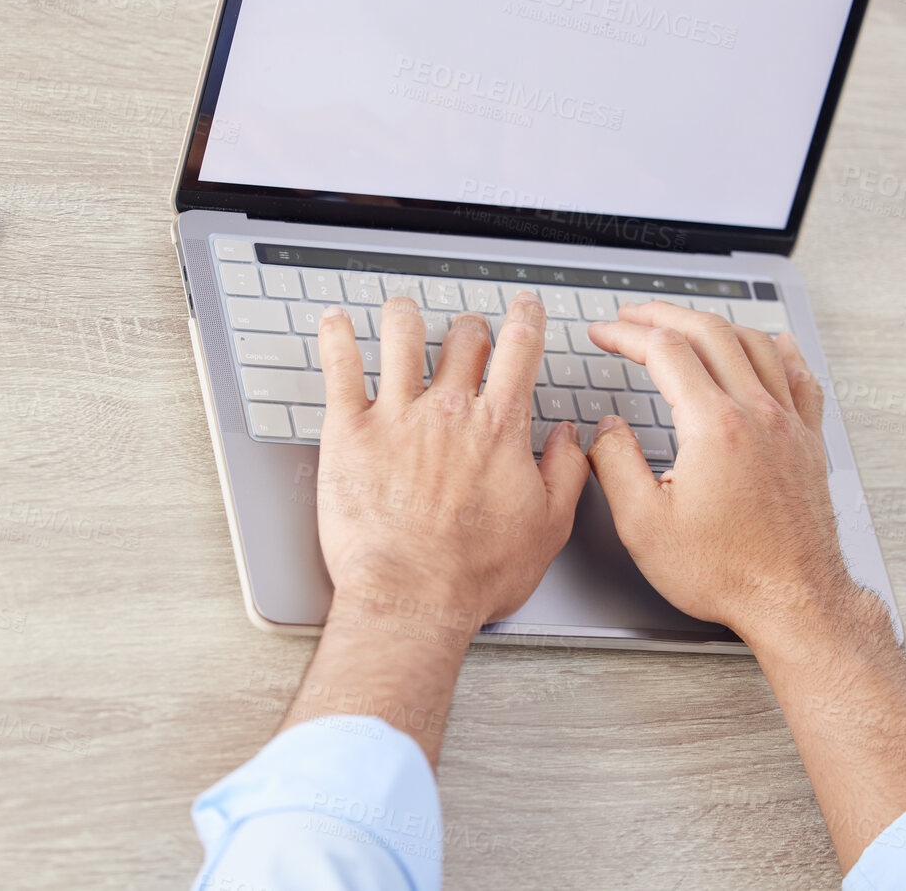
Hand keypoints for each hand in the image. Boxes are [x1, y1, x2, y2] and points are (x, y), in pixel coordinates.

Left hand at [314, 293, 590, 628]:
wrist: (412, 596)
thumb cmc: (476, 573)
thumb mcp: (548, 527)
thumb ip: (566, 473)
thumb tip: (570, 438)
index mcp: (498, 428)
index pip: (520, 350)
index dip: (526, 319)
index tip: (525, 309)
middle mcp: (448, 411)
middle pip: (463, 339)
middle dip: (470, 327)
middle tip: (469, 328)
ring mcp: (396, 415)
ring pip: (401, 337)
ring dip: (405, 317)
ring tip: (403, 310)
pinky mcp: (349, 431)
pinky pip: (339, 367)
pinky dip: (337, 336)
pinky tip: (335, 322)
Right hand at [586, 302, 871, 655]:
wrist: (793, 601)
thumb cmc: (726, 573)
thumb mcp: (644, 526)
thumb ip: (615, 465)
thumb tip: (606, 428)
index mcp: (714, 427)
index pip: (664, 351)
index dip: (627, 334)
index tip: (606, 333)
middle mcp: (756, 414)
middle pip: (709, 332)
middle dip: (663, 315)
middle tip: (634, 315)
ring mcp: (788, 424)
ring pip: (754, 343)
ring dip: (714, 323)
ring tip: (687, 322)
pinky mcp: (808, 442)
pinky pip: (799, 375)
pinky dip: (778, 348)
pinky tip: (773, 343)